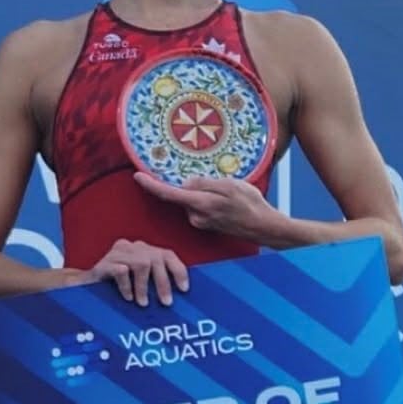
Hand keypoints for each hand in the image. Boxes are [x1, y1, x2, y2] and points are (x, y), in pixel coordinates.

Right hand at [80, 239, 188, 306]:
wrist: (85, 288)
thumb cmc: (118, 288)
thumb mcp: (140, 283)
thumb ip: (156, 283)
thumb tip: (181, 297)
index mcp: (145, 250)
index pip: (168, 255)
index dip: (178, 271)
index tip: (184, 290)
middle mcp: (133, 248)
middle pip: (156, 259)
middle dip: (163, 283)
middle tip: (166, 303)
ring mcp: (118, 253)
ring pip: (141, 264)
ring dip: (144, 286)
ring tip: (143, 303)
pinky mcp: (104, 263)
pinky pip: (121, 271)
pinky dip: (127, 287)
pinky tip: (128, 298)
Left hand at [133, 172, 282, 242]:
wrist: (265, 227)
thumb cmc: (251, 204)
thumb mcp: (230, 186)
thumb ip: (205, 184)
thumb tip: (186, 184)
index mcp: (200, 204)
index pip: (168, 194)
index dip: (151, 185)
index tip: (137, 176)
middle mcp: (196, 217)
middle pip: (181, 195)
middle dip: (190, 185)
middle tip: (215, 181)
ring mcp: (201, 222)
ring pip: (192, 200)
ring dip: (203, 192)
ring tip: (228, 192)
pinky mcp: (207, 224)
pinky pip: (199, 206)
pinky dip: (207, 200)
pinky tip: (227, 200)